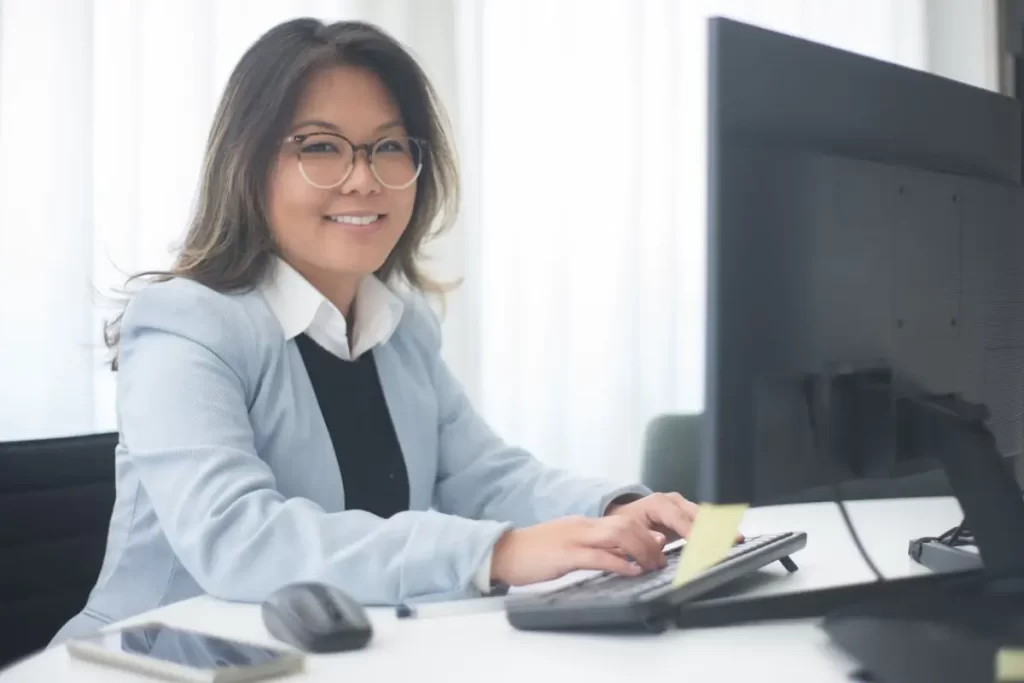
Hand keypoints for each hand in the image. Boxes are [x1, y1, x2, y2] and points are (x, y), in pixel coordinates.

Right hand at [489, 515, 667, 585]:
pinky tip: (631, 571)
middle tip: (661, 560)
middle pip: (627, 524)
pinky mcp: (565, 554)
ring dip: (641, 550)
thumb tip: (626, 557)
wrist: (504, 551)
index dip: (646, 533)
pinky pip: (598, 556)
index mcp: (584, 524)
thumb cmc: (535, 553)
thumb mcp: (571, 548)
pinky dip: (619, 563)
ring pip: (618, 534)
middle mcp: (583, 526)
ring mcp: (574, 538)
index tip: (660, 547)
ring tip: (652, 566)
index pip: (624, 520)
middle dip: (649, 542)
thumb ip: (597, 550)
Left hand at [606, 492, 744, 542]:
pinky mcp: (690, 514)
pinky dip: (719, 529)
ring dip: (721, 528)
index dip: (694, 532)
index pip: (680, 518)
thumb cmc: (628, 523)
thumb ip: (644, 537)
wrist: (626, 516)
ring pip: (706, 516)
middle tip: (730, 541)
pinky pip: (707, 520)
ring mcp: (684, 506)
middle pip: (698, 514)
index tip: (705, 544)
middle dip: (714, 528)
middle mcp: (674, 501)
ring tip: (737, 539)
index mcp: (658, 504)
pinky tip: (731, 537)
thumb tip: (662, 541)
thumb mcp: (630, 530)